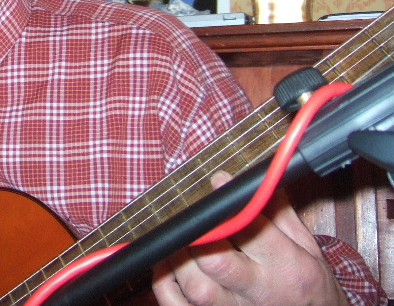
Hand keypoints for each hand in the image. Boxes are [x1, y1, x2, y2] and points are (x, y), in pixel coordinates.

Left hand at [151, 172, 348, 305]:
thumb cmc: (307, 284)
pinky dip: (164, 285)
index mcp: (286, 266)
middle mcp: (260, 292)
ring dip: (177, 260)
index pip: (252, 230)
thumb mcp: (306, 246)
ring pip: (197, 289)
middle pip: (217, 263)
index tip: (217, 181)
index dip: (228, 203)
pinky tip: (166, 266)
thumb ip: (279, 212)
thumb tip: (254, 178)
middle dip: (197, 236)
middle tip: (192, 219)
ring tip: (177, 240)